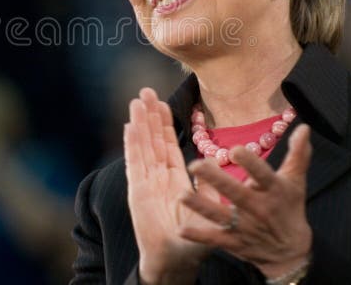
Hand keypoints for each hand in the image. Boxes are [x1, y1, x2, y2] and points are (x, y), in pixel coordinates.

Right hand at [124, 88, 216, 283]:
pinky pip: (135, 162)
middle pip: (152, 139)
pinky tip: (130, 127)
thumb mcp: (210, 209)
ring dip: (139, 123)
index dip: (164, 123)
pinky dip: (132, 144)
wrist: (175, 260)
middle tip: (145, 91)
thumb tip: (220, 168)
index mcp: (175, 177)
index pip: (167, 144)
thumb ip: (213, 189)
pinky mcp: (138, 190)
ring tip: (137, 101)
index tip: (161, 102)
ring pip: (142, 146)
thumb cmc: (193, 240)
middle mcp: (158, 176)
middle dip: (149, 115)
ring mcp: (146, 182)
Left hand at [179, 124, 312, 278]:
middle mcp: (257, 209)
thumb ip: (298, 154)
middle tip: (195, 165)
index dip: (250, 164)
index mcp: (273, 191)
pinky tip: (181, 230)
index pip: (262, 175)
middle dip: (216, 180)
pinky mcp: (234, 242)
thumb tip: (304, 127)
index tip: (235, 149)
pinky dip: (198, 236)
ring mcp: (245, 227)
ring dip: (201, 206)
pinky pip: (214, 239)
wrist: (290, 253)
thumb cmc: (290, 209)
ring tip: (181, 195)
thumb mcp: (296, 181)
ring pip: (220, 215)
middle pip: (236, 194)